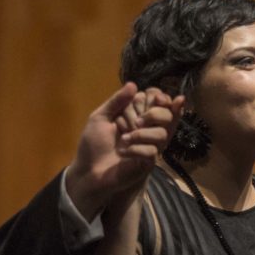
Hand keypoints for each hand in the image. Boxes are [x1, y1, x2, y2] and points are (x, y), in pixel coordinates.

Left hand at [66, 84, 182, 219]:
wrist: (88, 170)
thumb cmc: (93, 145)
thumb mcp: (100, 117)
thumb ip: (116, 102)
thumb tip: (133, 84)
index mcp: (138, 117)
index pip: (159, 102)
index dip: (160, 98)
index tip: (156, 97)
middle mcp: (148, 130)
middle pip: (167, 115)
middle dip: (153, 113)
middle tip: (136, 121)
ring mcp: (150, 146)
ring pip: (162, 133)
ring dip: (140, 133)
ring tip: (123, 139)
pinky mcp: (148, 162)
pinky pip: (152, 151)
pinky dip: (135, 149)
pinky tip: (123, 153)